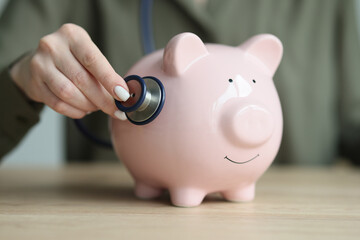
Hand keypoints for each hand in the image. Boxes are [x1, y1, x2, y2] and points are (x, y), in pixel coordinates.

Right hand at [10, 23, 128, 118]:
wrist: (37, 63)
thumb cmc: (72, 59)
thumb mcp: (88, 56)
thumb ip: (105, 72)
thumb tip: (123, 95)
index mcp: (72, 35)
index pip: (93, 60)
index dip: (110, 80)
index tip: (123, 95)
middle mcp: (53, 46)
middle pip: (82, 79)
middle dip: (103, 99)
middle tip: (115, 110)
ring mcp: (40, 64)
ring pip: (68, 93)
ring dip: (88, 106)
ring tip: (97, 107)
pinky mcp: (34, 83)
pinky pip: (58, 104)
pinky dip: (75, 111)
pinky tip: (83, 110)